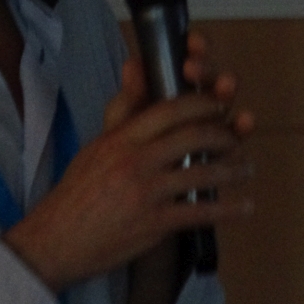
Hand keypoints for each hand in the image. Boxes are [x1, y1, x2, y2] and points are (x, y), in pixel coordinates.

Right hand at [5, 33, 254, 292]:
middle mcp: (136, 161)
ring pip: (203, 173)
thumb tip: (136, 65)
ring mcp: (146, 192)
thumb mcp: (97, 145)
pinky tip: (244, 206)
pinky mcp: (154, 224)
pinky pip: (200, 212)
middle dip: (224, 134)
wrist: (57, 239)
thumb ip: (122, 109)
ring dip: (233, 170)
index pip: (169, 109)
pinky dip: (228, 209)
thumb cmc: (77, 191)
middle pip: (193, 136)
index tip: (219, 104)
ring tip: (246, 168)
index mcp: (121, 139)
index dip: (202, 103)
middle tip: (237, 136)